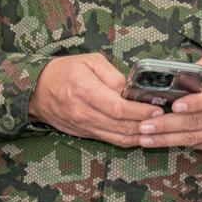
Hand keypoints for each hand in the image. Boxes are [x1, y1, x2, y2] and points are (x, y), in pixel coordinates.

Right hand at [28, 53, 162, 146]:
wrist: (36, 91)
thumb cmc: (64, 71)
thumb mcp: (90, 61)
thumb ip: (113, 75)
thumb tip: (132, 89)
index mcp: (85, 91)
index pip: (118, 108)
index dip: (140, 111)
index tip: (157, 109)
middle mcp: (84, 112)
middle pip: (121, 126)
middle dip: (146, 125)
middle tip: (165, 120)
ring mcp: (83, 126)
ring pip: (117, 137)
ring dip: (140, 136)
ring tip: (158, 130)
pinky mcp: (84, 134)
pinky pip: (110, 140)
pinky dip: (127, 140)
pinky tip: (142, 135)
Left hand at [136, 53, 201, 150]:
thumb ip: (197, 69)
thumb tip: (169, 75)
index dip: (193, 103)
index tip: (175, 106)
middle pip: (196, 121)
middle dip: (167, 125)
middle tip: (144, 126)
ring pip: (194, 137)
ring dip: (166, 139)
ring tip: (144, 138)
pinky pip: (198, 145)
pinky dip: (176, 144)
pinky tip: (159, 142)